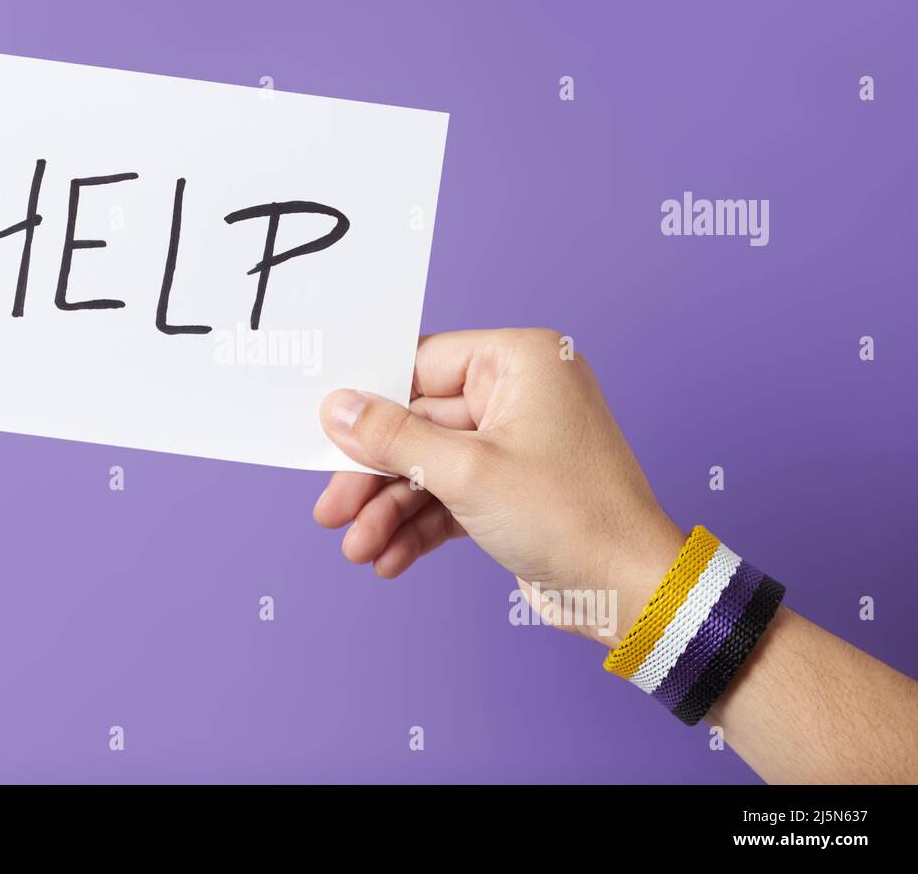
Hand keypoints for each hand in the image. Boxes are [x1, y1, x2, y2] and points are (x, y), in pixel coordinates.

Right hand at [313, 328, 684, 644]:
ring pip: (427, 467)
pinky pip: (447, 497)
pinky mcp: (509, 490)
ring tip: (359, 548)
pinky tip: (389, 558)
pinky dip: (417, 527)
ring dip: (389, 510)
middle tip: (332, 508)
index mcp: (519, 362)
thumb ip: (393, 437)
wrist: (629, 593)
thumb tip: (339, 409)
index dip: (370, 401)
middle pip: (416, 424)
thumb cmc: (573, 518)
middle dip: (373, 475)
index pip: (420, 365)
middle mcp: (517, 395)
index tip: (327, 431)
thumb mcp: (466, 471)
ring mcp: (513, 445)